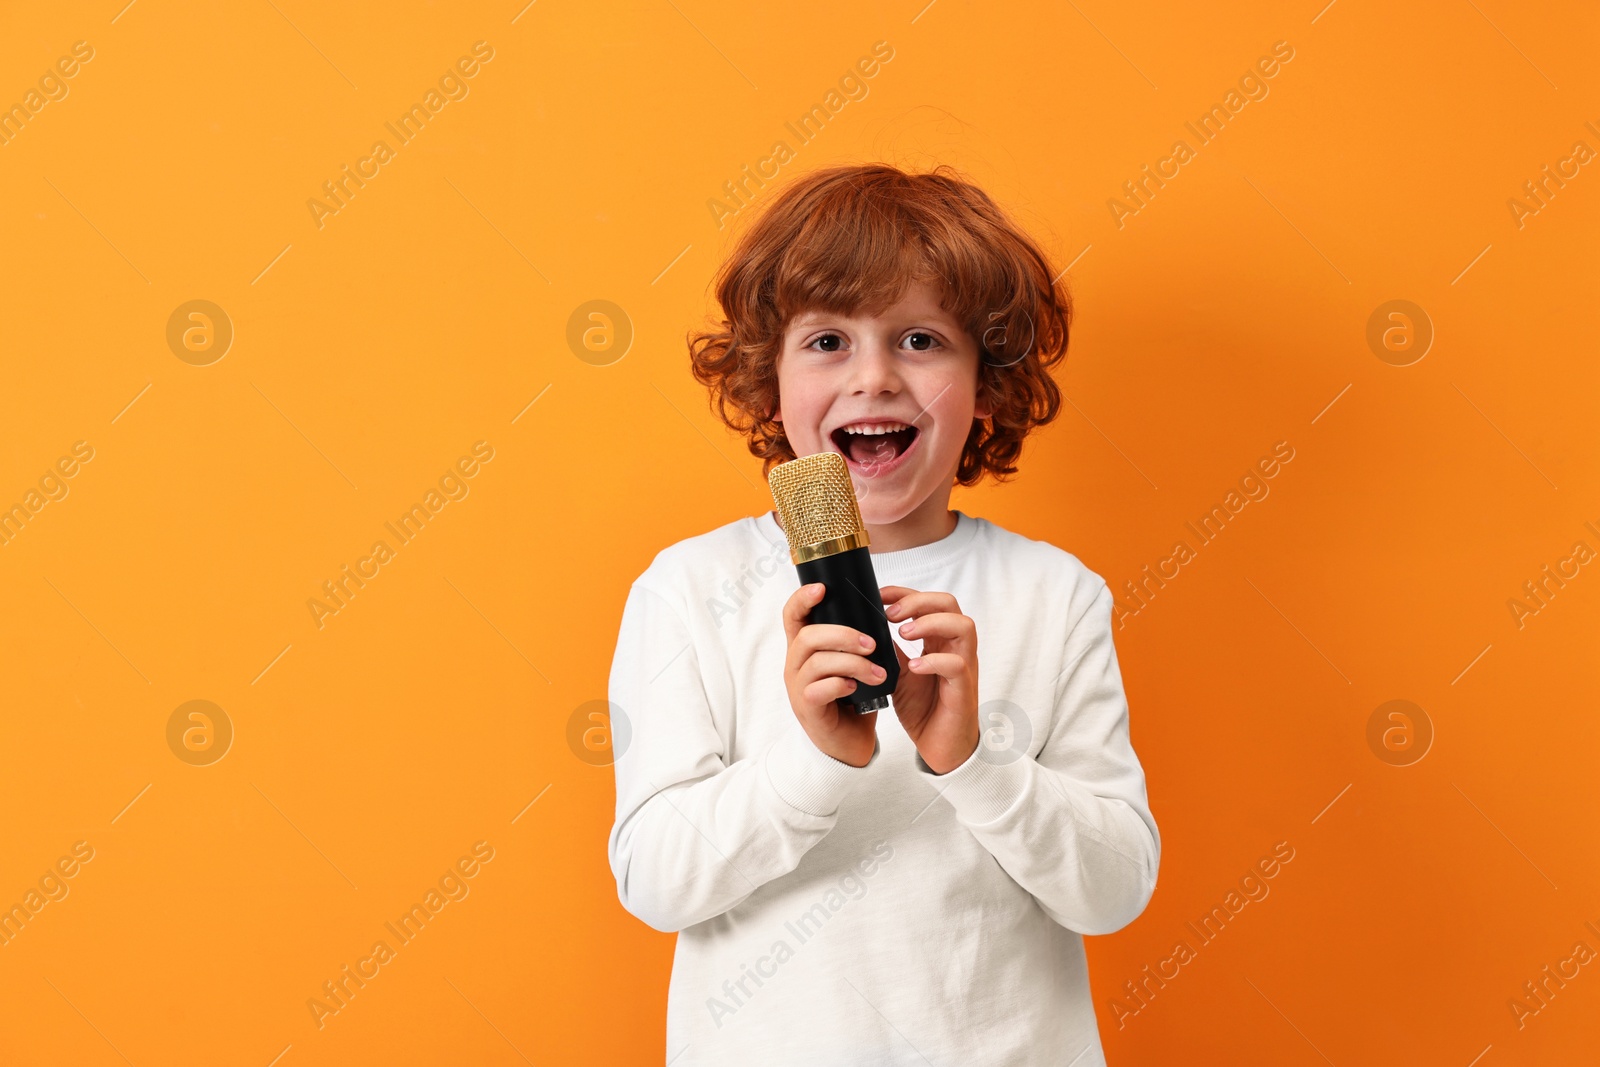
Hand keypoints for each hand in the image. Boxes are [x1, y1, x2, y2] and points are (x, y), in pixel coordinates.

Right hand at [781, 582, 882, 767]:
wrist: (848, 745)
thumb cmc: (851, 701)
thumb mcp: (850, 664)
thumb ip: (854, 643)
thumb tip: (877, 615)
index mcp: (804, 650)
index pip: (792, 616)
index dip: (803, 598)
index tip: (823, 588)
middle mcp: (795, 665)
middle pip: (808, 636)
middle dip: (843, 635)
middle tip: (871, 644)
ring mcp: (798, 688)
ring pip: (817, 662)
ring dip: (854, 664)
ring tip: (879, 673)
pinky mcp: (808, 709)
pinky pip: (819, 689)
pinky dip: (841, 684)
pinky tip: (857, 689)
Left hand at [881, 586, 979, 773]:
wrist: (939, 747)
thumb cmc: (924, 708)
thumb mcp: (899, 673)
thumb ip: (891, 649)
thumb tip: (868, 627)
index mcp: (939, 640)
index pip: (930, 601)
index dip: (905, 593)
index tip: (879, 596)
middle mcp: (955, 648)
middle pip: (949, 604)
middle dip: (917, 601)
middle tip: (890, 614)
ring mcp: (963, 666)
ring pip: (963, 626)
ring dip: (930, 623)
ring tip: (903, 633)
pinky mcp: (963, 689)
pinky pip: (957, 665)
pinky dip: (934, 661)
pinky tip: (914, 667)